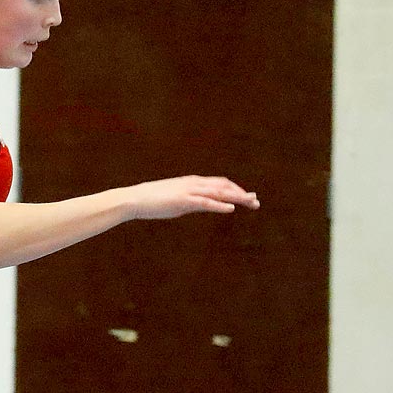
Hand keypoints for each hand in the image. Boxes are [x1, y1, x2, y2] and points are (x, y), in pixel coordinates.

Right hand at [125, 175, 258, 218]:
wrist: (135, 199)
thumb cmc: (153, 201)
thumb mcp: (177, 200)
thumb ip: (190, 201)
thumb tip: (199, 205)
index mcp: (193, 182)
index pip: (220, 183)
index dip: (236, 189)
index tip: (247, 197)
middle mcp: (194, 183)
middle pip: (224, 186)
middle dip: (242, 194)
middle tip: (257, 202)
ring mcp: (189, 191)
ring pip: (219, 192)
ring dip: (237, 198)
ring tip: (251, 203)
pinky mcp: (184, 201)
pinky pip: (206, 202)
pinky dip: (220, 205)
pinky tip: (231, 209)